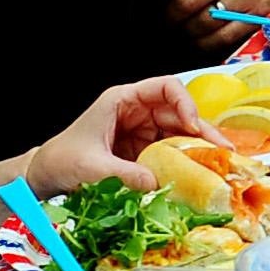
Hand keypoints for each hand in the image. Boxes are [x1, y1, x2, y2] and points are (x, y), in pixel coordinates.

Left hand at [16, 77, 216, 196]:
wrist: (46, 177)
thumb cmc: (61, 160)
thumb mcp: (91, 167)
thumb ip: (123, 174)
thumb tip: (155, 183)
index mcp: (123, 101)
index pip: (165, 88)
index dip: (184, 103)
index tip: (193, 126)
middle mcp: (137, 113)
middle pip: (180, 114)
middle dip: (203, 131)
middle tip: (223, 152)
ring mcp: (143, 133)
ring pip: (181, 135)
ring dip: (200, 149)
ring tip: (221, 165)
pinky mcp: (145, 153)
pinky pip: (173, 154)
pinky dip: (188, 164)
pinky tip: (202, 175)